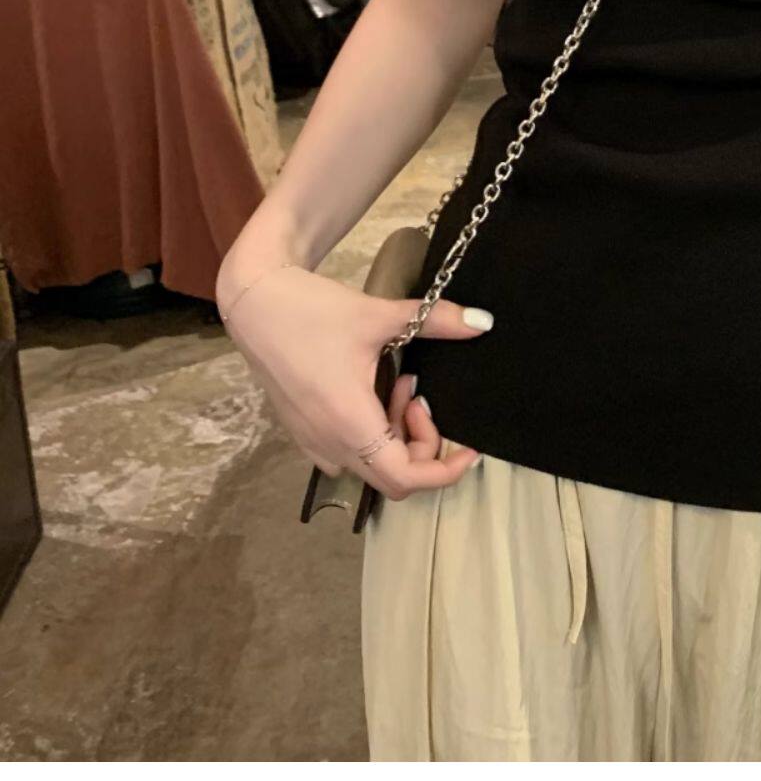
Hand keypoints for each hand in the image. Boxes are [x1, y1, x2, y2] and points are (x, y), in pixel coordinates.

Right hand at [218, 262, 488, 501]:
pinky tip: (376, 388)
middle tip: (422, 396)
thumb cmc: (311, 311)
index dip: (444, 471)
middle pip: (393, 475)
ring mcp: (312, 440)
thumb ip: (436, 321)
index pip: (404, 478)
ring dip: (398, 434)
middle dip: (422, 443)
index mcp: (348, 423)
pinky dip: (375, 430)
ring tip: (401, 382)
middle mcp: (329, 443)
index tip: (468, 447)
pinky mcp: (304, 430)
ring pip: (372, 463)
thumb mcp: (379, 315)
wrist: (255, 302)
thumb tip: (484, 322)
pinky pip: (350, 451)